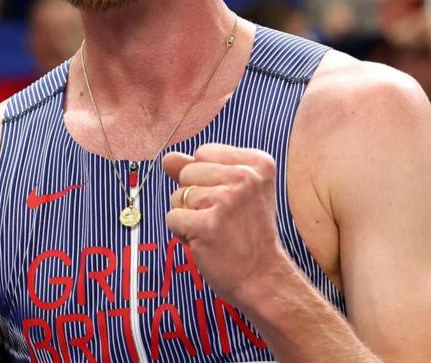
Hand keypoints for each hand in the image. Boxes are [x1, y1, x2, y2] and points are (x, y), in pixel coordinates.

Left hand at [162, 144, 296, 307]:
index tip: (230, 201)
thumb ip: (200, 170)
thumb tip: (167, 158)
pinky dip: (182, 233)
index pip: (204, 152)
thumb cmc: (247, 235)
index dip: (206, 179)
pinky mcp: (208, 224)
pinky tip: (205, 242)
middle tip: (222, 219)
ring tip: (215, 231)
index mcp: (257, 163)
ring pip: (178, 195)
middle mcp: (245, 176)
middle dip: (194, 197)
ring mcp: (227, 200)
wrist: (263, 278)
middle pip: (188, 172)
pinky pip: (172, 218)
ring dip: (188, 216)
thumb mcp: (234, 192)